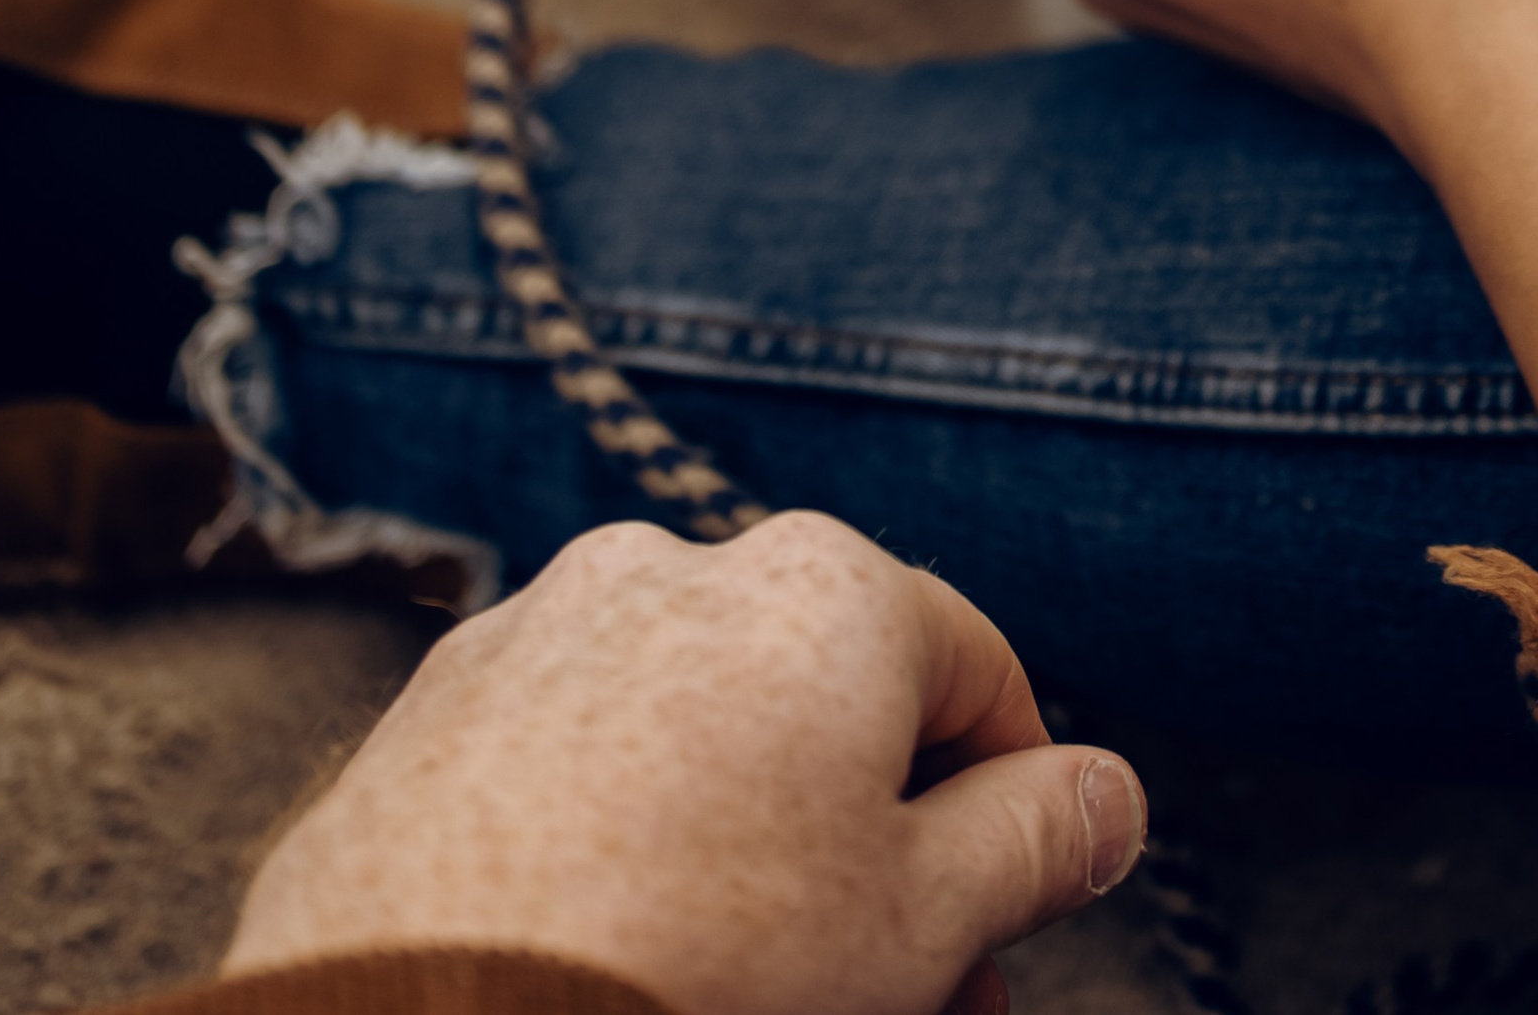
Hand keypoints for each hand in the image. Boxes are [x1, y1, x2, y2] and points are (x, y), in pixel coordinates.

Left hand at [224, 509, 1144, 1014]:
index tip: (1002, 926)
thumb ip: (1038, 840)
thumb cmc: (695, 972)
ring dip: (746, 848)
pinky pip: (570, 766)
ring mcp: (539, 629)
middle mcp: (678, 565)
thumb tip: (1106, 799)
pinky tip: (618, 956)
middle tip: (898, 996)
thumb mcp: (922, 920)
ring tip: (749, 985)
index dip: (1012, 807)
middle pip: (827, 711)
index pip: (975, 672)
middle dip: (875, 855)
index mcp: (823, 585)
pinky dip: (616, 842)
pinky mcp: (431, 713)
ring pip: (695, 739)